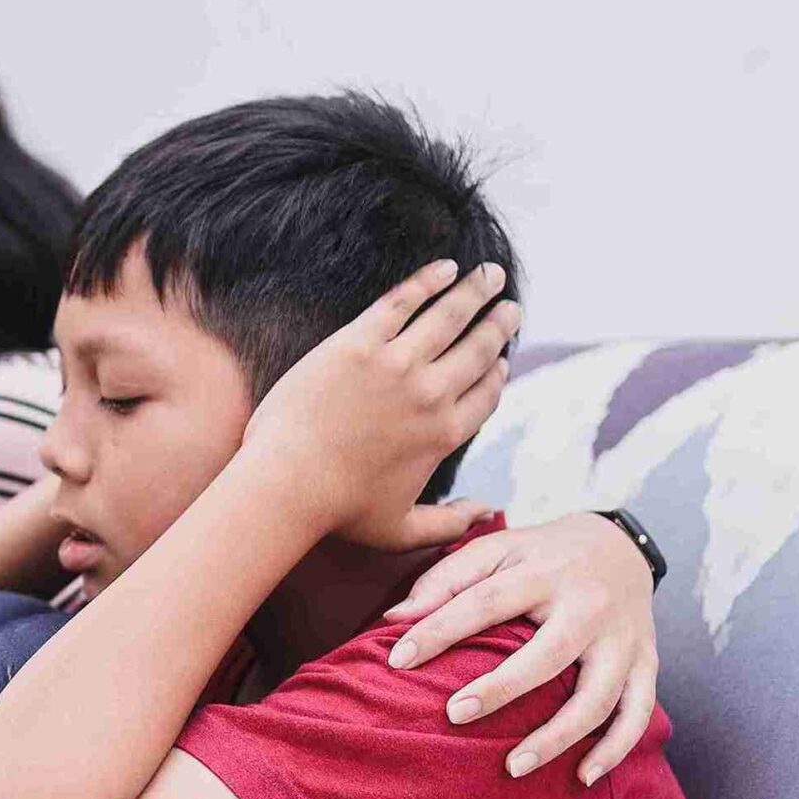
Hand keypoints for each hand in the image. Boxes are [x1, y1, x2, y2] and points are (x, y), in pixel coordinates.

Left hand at [241, 259, 519, 550]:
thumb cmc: (338, 511)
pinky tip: (444, 268)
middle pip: (478, 350)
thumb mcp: (402, 531)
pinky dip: (428, 281)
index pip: (485, 395)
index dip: (496, 372)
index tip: (501, 358)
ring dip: (475, 292)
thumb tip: (486, 512)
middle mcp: (431, 396)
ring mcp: (396, 366)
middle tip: (509, 306)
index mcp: (444, 435)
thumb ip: (450, 524)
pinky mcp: (358, 344)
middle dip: (499, 325)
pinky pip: (402, 302)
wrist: (288, 484)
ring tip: (490, 274)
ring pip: (450, 318)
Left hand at [383, 512, 660, 783]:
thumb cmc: (542, 555)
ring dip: (557, 737)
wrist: (621, 546)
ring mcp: (623, 638)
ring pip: (598, 696)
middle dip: (502, 689)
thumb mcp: (496, 549)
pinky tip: (583, 776)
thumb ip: (446, 579)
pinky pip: (638, 713)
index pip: (484, 602)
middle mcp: (589, 606)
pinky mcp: (648, 662)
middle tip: (454, 715)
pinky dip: (616, 749)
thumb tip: (394, 618)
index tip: (396, 661)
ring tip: (512, 767)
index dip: (438, 631)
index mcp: (544, 572)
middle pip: (548, 654)